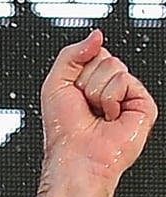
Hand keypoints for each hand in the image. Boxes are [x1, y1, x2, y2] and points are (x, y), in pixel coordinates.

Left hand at [38, 29, 156, 196]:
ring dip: (97, 93)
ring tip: (97, 115)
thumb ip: (71, 52)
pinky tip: (110, 118)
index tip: (74, 96)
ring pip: (114, 67)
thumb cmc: (64, 133)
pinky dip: (111, 98)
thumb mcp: (54, 83)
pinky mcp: (142, 105)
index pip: (92, 53)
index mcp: (91, 84)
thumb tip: (96, 36)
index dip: (77, 72)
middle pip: (104, 57)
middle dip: (87, 82)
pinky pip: (125, 80)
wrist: (76, 160)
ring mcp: (127, 97)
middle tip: (86, 108)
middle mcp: (110, 90)